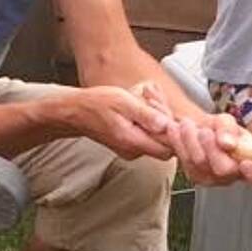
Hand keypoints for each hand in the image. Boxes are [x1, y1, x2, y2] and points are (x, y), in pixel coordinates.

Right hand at [57, 85, 174, 160]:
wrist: (77, 111)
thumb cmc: (97, 104)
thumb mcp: (123, 101)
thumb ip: (146, 114)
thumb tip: (166, 124)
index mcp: (133, 142)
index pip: (168, 149)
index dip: (174, 132)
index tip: (167, 112)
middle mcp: (134, 151)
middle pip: (165, 143)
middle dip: (166, 121)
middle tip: (153, 101)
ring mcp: (132, 149)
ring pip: (157, 138)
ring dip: (157, 118)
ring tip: (145, 99)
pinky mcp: (131, 144)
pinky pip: (148, 135)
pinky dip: (149, 120)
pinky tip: (141, 105)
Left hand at [169, 111, 251, 186]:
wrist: (200, 131)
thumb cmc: (220, 129)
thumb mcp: (227, 122)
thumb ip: (228, 129)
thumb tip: (227, 143)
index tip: (246, 163)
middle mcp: (237, 175)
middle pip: (224, 169)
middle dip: (211, 147)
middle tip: (204, 132)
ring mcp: (216, 180)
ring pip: (201, 164)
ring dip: (191, 140)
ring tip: (187, 124)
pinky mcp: (197, 178)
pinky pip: (186, 163)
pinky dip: (179, 144)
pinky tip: (177, 131)